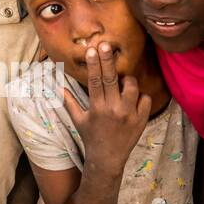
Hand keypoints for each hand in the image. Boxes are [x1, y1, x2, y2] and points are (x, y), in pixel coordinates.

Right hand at [60, 43, 151, 173]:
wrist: (108, 159)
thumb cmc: (91, 138)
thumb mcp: (78, 120)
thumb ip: (69, 102)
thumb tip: (57, 87)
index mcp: (97, 108)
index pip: (95, 81)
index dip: (93, 64)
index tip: (91, 49)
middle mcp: (113, 109)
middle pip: (111, 79)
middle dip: (108, 60)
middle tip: (106, 44)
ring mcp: (129, 114)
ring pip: (132, 86)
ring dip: (128, 80)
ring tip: (123, 80)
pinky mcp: (141, 120)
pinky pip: (145, 98)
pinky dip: (140, 96)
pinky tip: (133, 99)